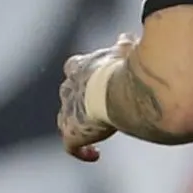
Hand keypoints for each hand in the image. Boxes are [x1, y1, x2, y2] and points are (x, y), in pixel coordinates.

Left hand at [57, 34, 135, 160]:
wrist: (116, 92)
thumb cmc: (122, 70)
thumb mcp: (124, 53)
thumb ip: (124, 46)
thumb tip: (127, 37)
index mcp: (79, 68)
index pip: (74, 68)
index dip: (83, 75)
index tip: (95, 82)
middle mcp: (68, 88)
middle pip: (67, 94)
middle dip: (79, 100)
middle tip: (97, 109)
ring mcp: (67, 112)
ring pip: (65, 119)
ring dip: (78, 125)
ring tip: (93, 132)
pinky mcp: (71, 133)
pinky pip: (72, 147)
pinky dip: (82, 151)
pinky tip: (94, 155)